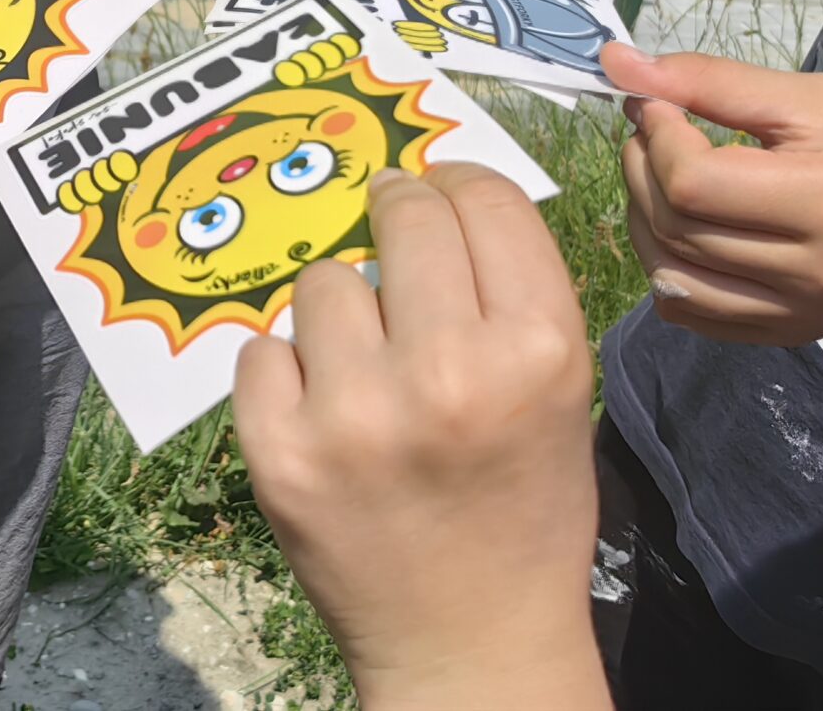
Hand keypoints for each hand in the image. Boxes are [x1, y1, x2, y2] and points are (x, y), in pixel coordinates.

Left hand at [235, 165, 603, 709]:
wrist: (470, 642)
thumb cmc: (521, 511)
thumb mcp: (561, 393)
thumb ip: (508, 294)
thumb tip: (432, 192)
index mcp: (539, 350)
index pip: (485, 200)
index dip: (454, 180)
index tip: (435, 186)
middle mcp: (449, 372)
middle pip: (403, 217)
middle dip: (395, 212)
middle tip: (390, 229)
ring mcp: (356, 413)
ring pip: (325, 281)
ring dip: (341, 308)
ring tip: (365, 363)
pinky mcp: (281, 452)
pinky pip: (262, 351)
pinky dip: (285, 371)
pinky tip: (322, 410)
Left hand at [601, 43, 822, 343]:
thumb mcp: (812, 95)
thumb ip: (712, 82)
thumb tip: (618, 62)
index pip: (693, 184)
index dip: (656, 137)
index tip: (658, 104)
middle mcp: (813, 273)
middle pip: (678, 230)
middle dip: (642, 170)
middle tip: (653, 130)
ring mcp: (802, 312)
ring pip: (675, 279)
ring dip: (645, 222)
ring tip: (661, 176)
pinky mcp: (793, 331)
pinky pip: (700, 316)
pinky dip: (670, 272)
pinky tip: (681, 230)